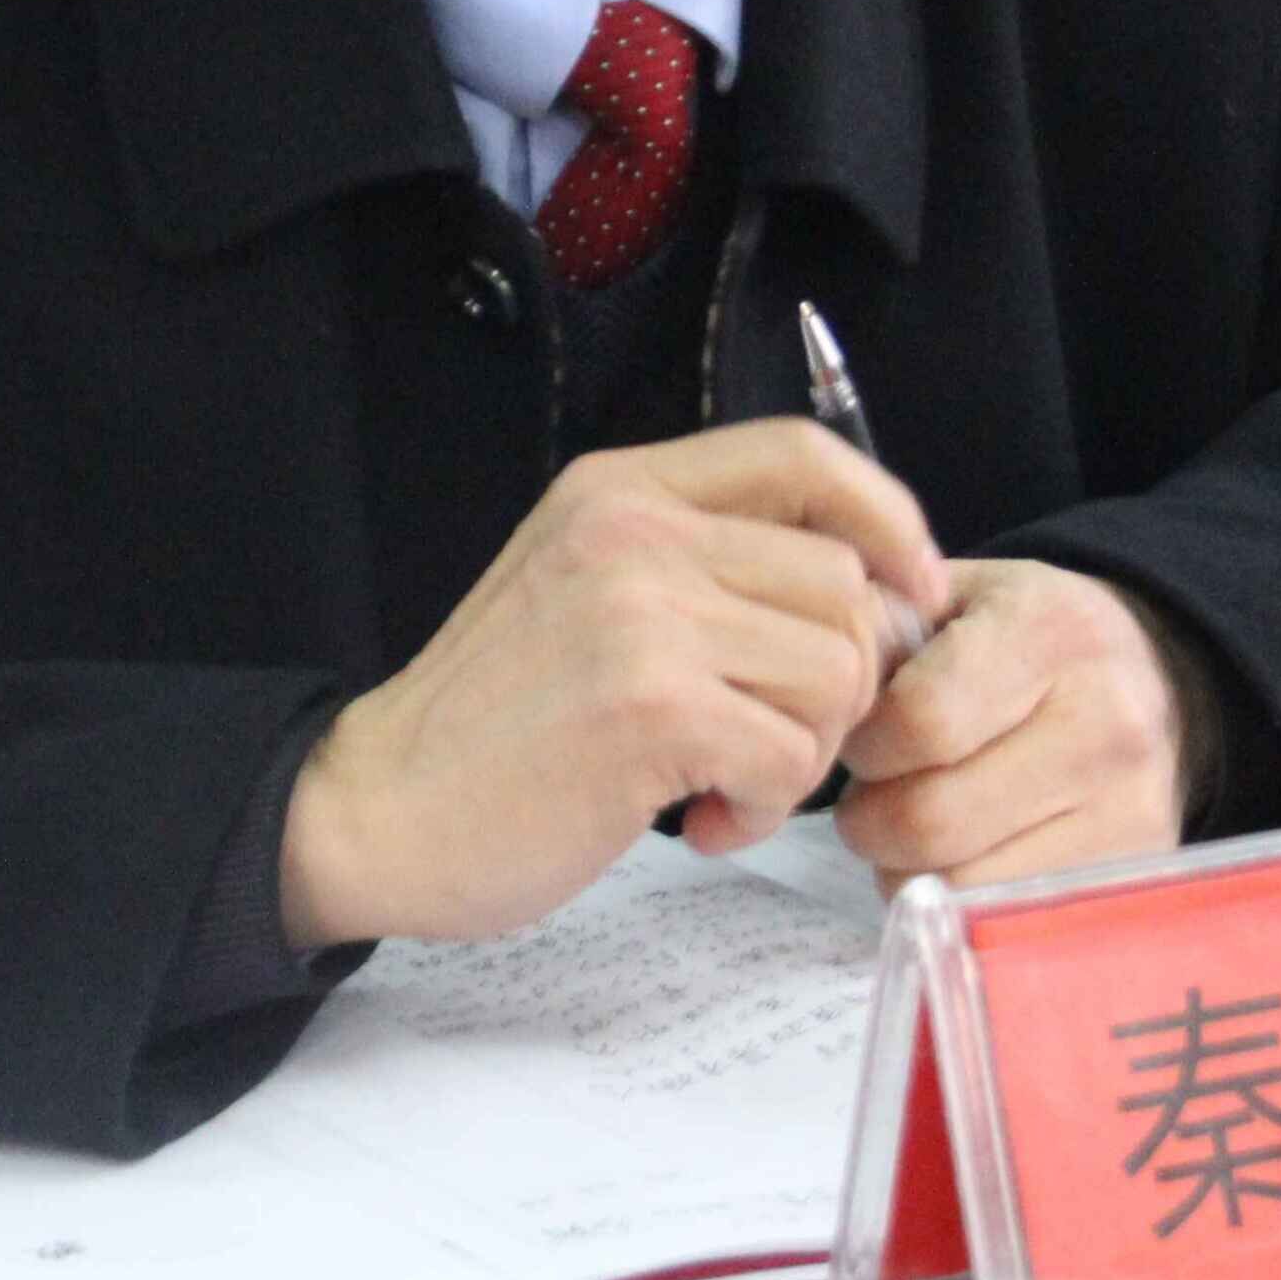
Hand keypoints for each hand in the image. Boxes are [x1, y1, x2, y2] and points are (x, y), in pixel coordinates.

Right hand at [283, 421, 953, 947]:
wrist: (373, 809)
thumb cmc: (492, 726)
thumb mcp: (586, 592)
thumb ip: (702, 567)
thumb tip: (870, 593)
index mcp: (621, 491)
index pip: (804, 455)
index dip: (886, 521)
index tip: (907, 595)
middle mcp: (635, 532)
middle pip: (844, 583)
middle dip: (839, 684)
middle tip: (766, 743)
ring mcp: (642, 613)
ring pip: (838, 670)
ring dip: (803, 753)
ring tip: (723, 784)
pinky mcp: (652, 706)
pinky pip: (792, 754)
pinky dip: (765, 807)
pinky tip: (700, 823)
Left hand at [837, 561, 1197, 890]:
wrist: (1159, 679)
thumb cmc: (1028, 640)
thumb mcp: (958, 597)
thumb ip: (879, 626)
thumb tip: (826, 698)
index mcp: (1050, 633)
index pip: (920, 720)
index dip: (867, 744)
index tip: (867, 741)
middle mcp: (1104, 722)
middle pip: (929, 819)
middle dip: (871, 818)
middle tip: (874, 796)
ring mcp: (1126, 808)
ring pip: (956, 884)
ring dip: (907, 868)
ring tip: (917, 825)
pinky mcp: (1130, 872)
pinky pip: (998, 918)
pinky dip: (955, 899)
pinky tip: (962, 856)